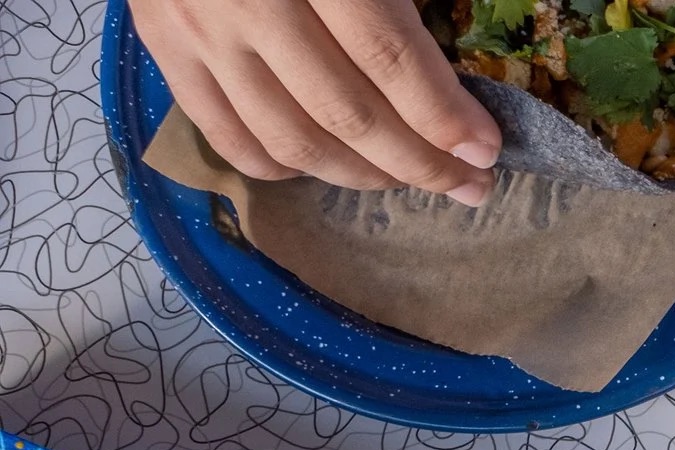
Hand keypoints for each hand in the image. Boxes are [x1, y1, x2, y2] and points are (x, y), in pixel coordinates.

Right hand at [131, 0, 500, 204]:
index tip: (485, 149)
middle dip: (420, 162)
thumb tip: (456, 83)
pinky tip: (333, 163)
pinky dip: (290, 168)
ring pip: (293, 141)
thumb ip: (398, 1)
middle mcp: (248, 1)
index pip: (387, 56)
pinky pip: (232, 139)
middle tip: (468, 182)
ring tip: (408, 177)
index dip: (443, 115)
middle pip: (345, 113)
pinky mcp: (163, 48)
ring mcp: (198, 30)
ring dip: (363, 175)